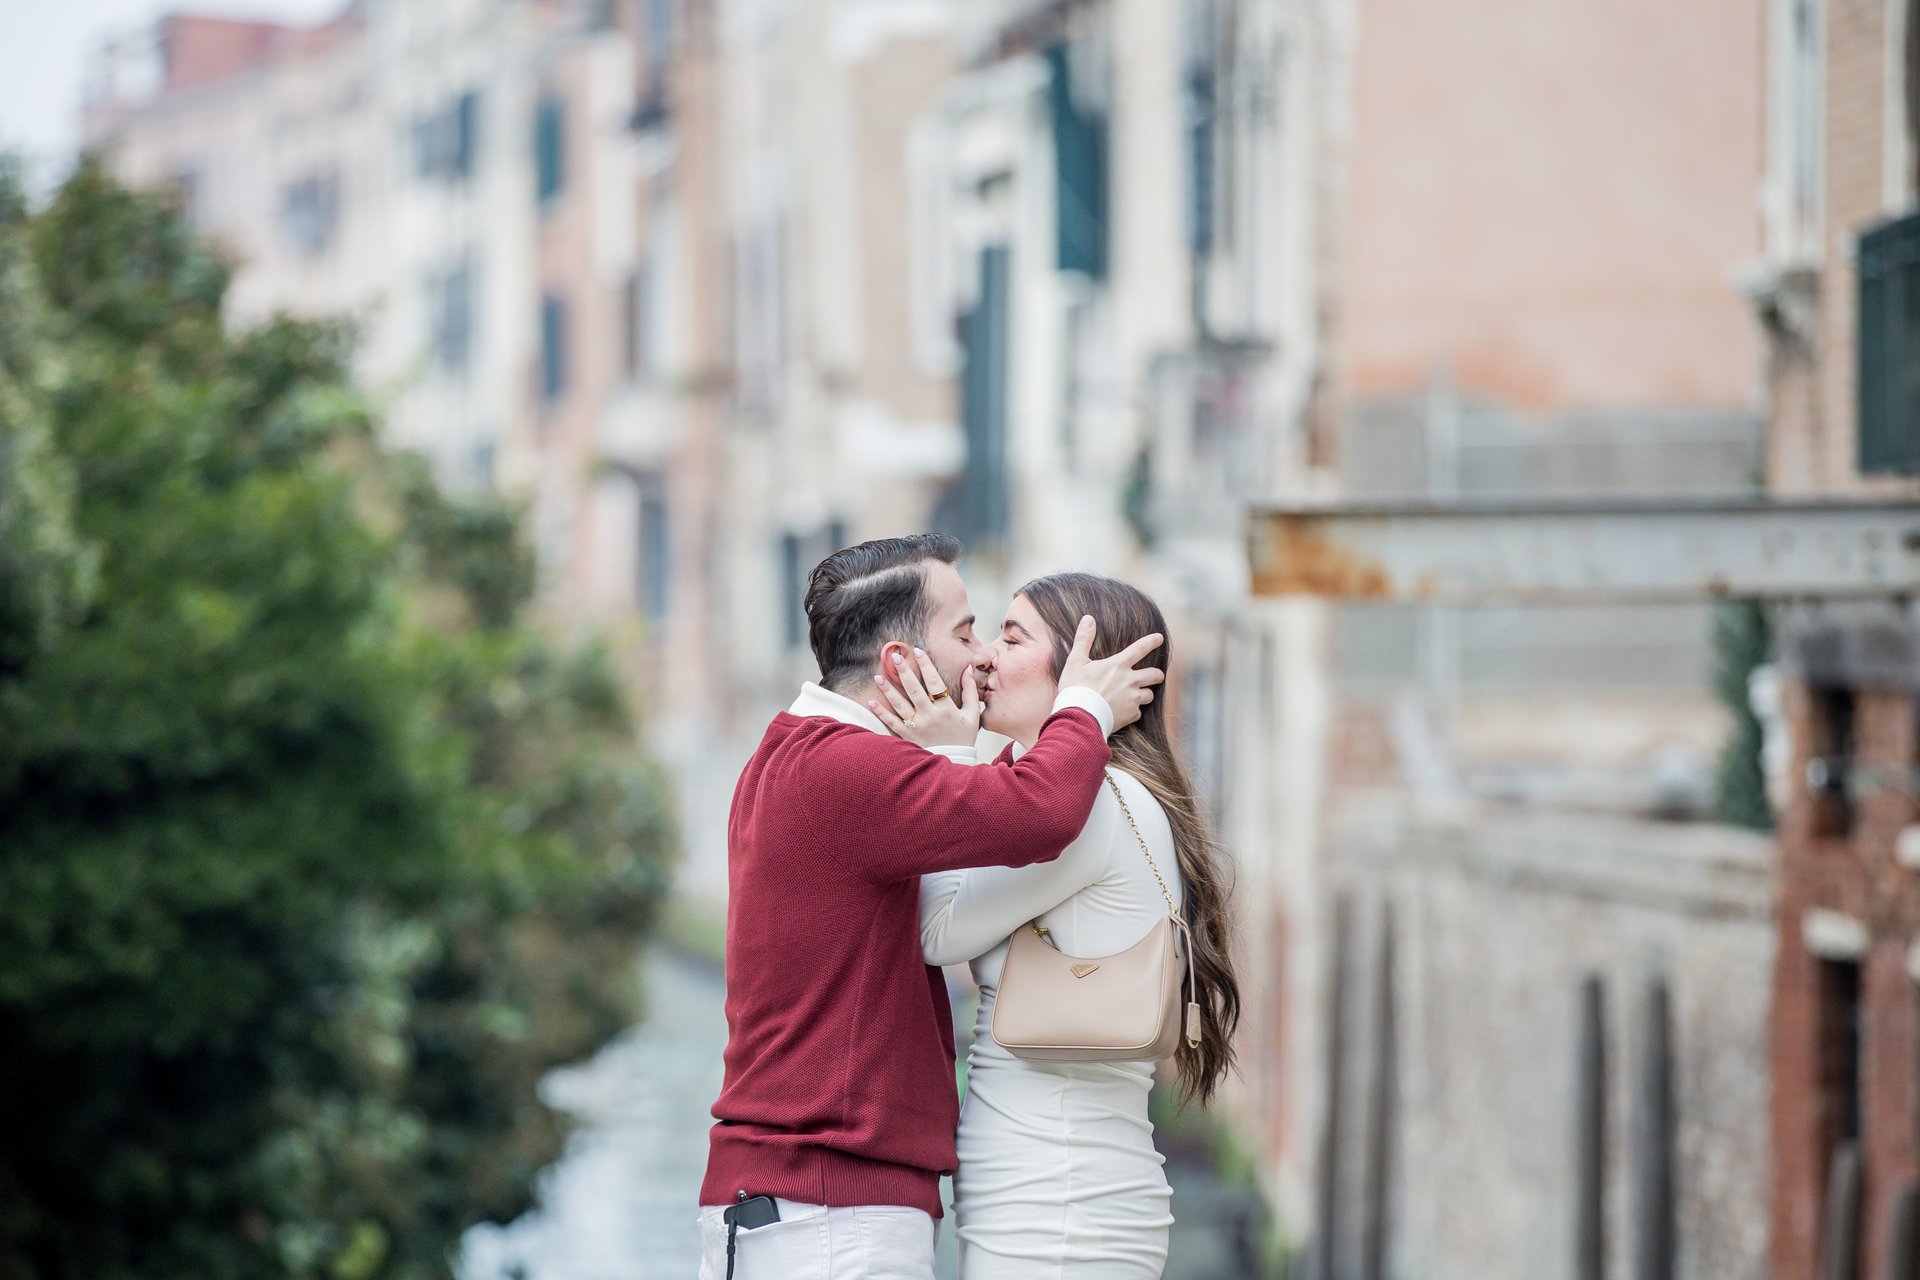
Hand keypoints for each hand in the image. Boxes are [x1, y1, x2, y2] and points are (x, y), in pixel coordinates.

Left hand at [868, 648, 981, 748]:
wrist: (953, 764)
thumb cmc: (963, 738)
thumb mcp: (972, 715)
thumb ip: (970, 691)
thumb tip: (968, 669)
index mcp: (946, 709)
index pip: (935, 682)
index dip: (926, 665)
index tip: (918, 651)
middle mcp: (930, 716)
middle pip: (914, 689)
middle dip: (904, 671)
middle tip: (895, 657)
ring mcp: (917, 726)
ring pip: (900, 704)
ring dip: (888, 689)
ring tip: (878, 676)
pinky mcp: (908, 736)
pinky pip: (892, 723)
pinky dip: (881, 713)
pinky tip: (872, 701)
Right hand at [1058, 615, 1164, 732]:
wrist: (1079, 717)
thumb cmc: (1076, 688)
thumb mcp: (1075, 661)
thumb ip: (1083, 639)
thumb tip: (1088, 618)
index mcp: (1118, 665)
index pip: (1140, 648)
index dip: (1152, 641)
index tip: (1160, 638)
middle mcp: (1130, 681)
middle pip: (1155, 675)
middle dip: (1157, 674)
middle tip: (1155, 675)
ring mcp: (1132, 699)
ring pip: (1149, 695)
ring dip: (1145, 694)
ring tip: (1137, 696)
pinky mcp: (1131, 715)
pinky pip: (1138, 713)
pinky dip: (1133, 712)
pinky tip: (1123, 712)